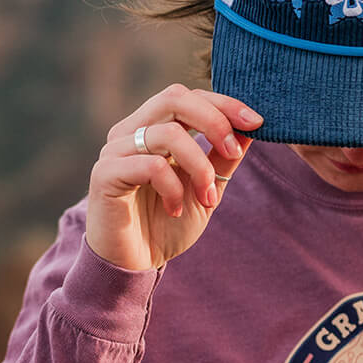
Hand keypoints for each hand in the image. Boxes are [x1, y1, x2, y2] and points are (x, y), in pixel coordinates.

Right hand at [85, 84, 262, 270]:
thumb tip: (252, 127)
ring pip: (167, 133)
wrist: (133, 265)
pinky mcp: (105, 175)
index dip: (224, 103)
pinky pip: (150, 166)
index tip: (257, 122)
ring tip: (207, 199)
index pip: (188, 97)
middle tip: (234, 151)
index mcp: (152, 129)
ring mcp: (115, 151)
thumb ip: (223, 158)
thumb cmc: (165, 225)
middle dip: (214, 121)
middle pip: (174, 98)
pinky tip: (174, 209)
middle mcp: (130, 132)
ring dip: (199, 166)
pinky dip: (173, 188)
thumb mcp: (206, 189)